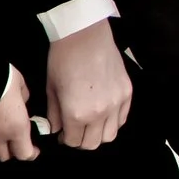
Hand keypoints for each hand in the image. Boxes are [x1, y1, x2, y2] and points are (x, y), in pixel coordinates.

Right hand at [0, 66, 40, 162]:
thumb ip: (24, 100)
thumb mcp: (22, 89)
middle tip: (22, 143)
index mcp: (17, 128)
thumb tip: (23, 101)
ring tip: (10, 131)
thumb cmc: (3, 81)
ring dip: (3, 142)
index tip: (36, 149)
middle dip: (15, 152)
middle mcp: (1, 133)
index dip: (32, 154)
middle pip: (6, 156)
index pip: (25, 154)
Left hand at [45, 18, 131, 149]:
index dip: (66, 139)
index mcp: (77, 113)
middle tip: (75, 130)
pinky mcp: (127, 93)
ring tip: (91, 123)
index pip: (73, 141)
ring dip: (99, 134)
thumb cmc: (63, 58)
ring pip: (110, 135)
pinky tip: (104, 113)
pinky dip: (113, 121)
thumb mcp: (51, 89)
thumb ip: (54, 114)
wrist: (84, 35)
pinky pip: (122, 119)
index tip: (63, 133)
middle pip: (93, 143)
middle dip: (82, 140)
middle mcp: (100, 113)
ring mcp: (117, 104)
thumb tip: (57, 128)